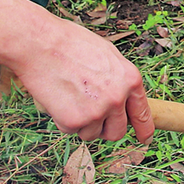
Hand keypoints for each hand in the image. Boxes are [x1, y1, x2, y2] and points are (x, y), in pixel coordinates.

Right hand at [20, 15, 153, 142]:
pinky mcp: (74, 121)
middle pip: (117, 132)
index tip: (144, 139)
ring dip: (81, 123)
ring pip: (92, 134)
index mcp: (130, 79)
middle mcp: (117, 98)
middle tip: (90, 117)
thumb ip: (118, 79)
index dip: (144, 130)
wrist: (39, 44)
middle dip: (105, 129)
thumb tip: (122, 97)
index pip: (143, 113)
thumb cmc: (69, 44)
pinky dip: (62, 119)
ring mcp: (97, 111)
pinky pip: (70, 130)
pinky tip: (57, 98)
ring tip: (69, 97)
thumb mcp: (106, 54)